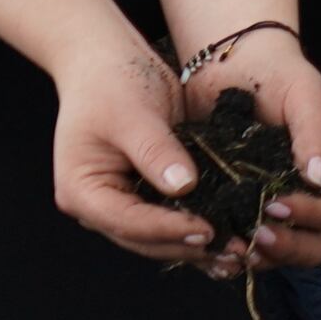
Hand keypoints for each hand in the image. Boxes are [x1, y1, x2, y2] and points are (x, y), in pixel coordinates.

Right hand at [52, 45, 219, 264]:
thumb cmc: (110, 82)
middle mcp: (97, 207)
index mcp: (82, 191)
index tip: (208, 230)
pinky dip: (197, 231)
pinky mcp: (145, 196)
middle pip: (144, 239)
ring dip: (197, 248)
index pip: (128, 221)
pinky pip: (171, 221)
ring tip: (239, 256)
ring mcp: (120, 204)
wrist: (107, 63)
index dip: (169, 229)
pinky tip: (231, 241)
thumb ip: (157, 152)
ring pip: (159, 238)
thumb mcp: (133, 114)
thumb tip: (184, 186)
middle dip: (188, 246)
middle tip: (235, 253)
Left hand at [201, 25, 320, 266]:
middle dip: (288, 247)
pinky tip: (215, 247)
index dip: (311, 216)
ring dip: (262, 256)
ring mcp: (277, 203)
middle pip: (314, 242)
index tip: (275, 204)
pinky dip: (234, 250)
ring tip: (233, 246)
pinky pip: (246, 240)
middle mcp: (311, 194)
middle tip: (255, 238)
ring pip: (282, 251)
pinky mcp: (242, 206)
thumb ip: (314, 134)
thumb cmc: (278, 74)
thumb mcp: (304, 95)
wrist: (233, 64)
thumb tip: (317, 179)